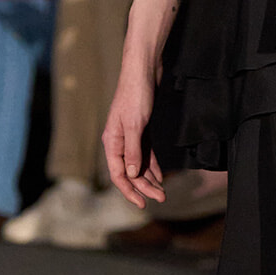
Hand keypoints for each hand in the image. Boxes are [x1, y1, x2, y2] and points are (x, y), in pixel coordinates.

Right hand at [102, 61, 164, 206]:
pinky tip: (160, 176)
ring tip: (163, 192)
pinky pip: (145, 153)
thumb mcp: (135, 124)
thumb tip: (131, 174)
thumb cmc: (136, 95)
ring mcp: (130, 135)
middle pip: (130, 172)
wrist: (143, 70)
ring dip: (150, 179)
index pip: (119, 174)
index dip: (130, 191)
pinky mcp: (141, 129)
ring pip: (138, 164)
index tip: (142, 204)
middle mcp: (119, 141)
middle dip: (144, 187)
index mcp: (112, 141)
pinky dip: (152, 165)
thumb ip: (133, 150)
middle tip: (162, 198)